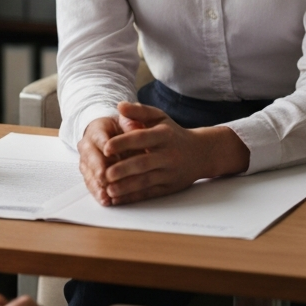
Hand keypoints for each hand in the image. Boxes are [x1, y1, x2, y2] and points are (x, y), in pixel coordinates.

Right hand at [77, 115, 124, 205]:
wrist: (108, 133)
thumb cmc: (120, 127)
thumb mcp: (125, 120)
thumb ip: (130, 123)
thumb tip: (135, 127)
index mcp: (96, 130)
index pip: (99, 138)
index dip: (104, 145)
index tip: (109, 152)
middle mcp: (87, 147)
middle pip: (91, 158)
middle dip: (98, 168)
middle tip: (106, 178)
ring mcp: (86, 162)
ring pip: (90, 174)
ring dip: (97, 185)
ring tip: (106, 195)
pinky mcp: (89, 174)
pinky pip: (92, 184)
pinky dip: (98, 193)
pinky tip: (105, 201)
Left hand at [96, 101, 249, 204]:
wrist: (201, 153)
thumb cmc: (173, 133)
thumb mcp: (159, 118)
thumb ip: (139, 111)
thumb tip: (119, 106)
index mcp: (164, 135)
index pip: (142, 138)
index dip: (123, 143)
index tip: (106, 148)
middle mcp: (168, 154)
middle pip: (143, 163)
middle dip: (123, 169)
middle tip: (104, 174)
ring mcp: (170, 173)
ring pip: (146, 181)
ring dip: (126, 187)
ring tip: (108, 189)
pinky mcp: (169, 187)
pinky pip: (149, 193)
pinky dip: (132, 197)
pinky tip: (118, 199)